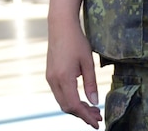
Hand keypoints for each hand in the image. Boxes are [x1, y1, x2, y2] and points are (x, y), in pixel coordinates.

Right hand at [45, 11, 101, 125]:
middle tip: (97, 116)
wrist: (60, 25)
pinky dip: (70, 99)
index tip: (97, 123)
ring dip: (76, 107)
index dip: (86, 116)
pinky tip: (81, 98)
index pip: (74, 105)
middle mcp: (54, 80)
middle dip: (82, 114)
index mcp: (64, 78)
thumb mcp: (88, 62)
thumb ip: (91, 84)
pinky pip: (59, 93)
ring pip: (62, 101)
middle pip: (66, 107)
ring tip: (92, 108)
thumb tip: (94, 102)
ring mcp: (50, 77)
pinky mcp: (50, 74)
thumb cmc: (76, 41)